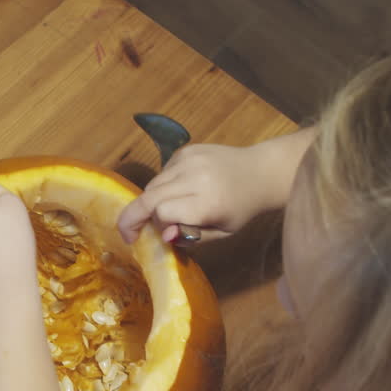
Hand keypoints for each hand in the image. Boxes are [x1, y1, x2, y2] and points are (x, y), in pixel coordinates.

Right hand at [117, 142, 290, 243]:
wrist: (260, 171)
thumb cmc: (241, 208)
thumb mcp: (222, 232)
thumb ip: (192, 237)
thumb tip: (164, 236)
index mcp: (208, 202)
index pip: (163, 212)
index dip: (153, 226)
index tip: (146, 239)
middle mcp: (195, 177)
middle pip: (148, 197)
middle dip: (133, 217)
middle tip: (129, 233)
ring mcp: (189, 160)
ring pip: (151, 185)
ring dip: (150, 202)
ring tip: (165, 211)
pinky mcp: (185, 151)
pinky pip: (161, 174)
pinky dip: (163, 187)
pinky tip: (179, 190)